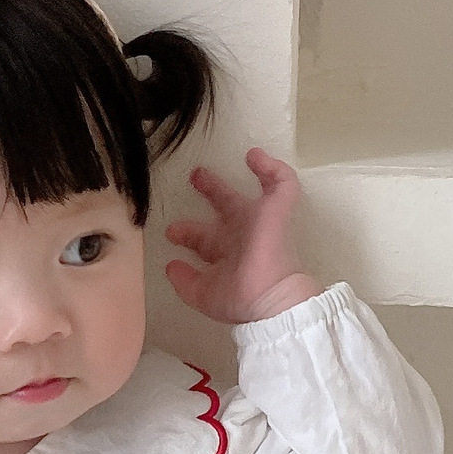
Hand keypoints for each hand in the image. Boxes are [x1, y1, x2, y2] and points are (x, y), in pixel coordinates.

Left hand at [163, 147, 323, 324]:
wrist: (272, 297)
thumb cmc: (239, 298)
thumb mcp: (203, 294)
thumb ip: (184, 281)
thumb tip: (170, 265)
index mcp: (226, 255)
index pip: (205, 241)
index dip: (187, 234)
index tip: (170, 232)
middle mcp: (241, 236)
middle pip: (224, 209)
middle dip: (210, 192)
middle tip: (195, 176)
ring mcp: (259, 222)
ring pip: (248, 192)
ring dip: (243, 174)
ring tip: (236, 156)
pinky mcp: (277, 210)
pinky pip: (282, 183)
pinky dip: (272, 167)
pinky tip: (255, 155)